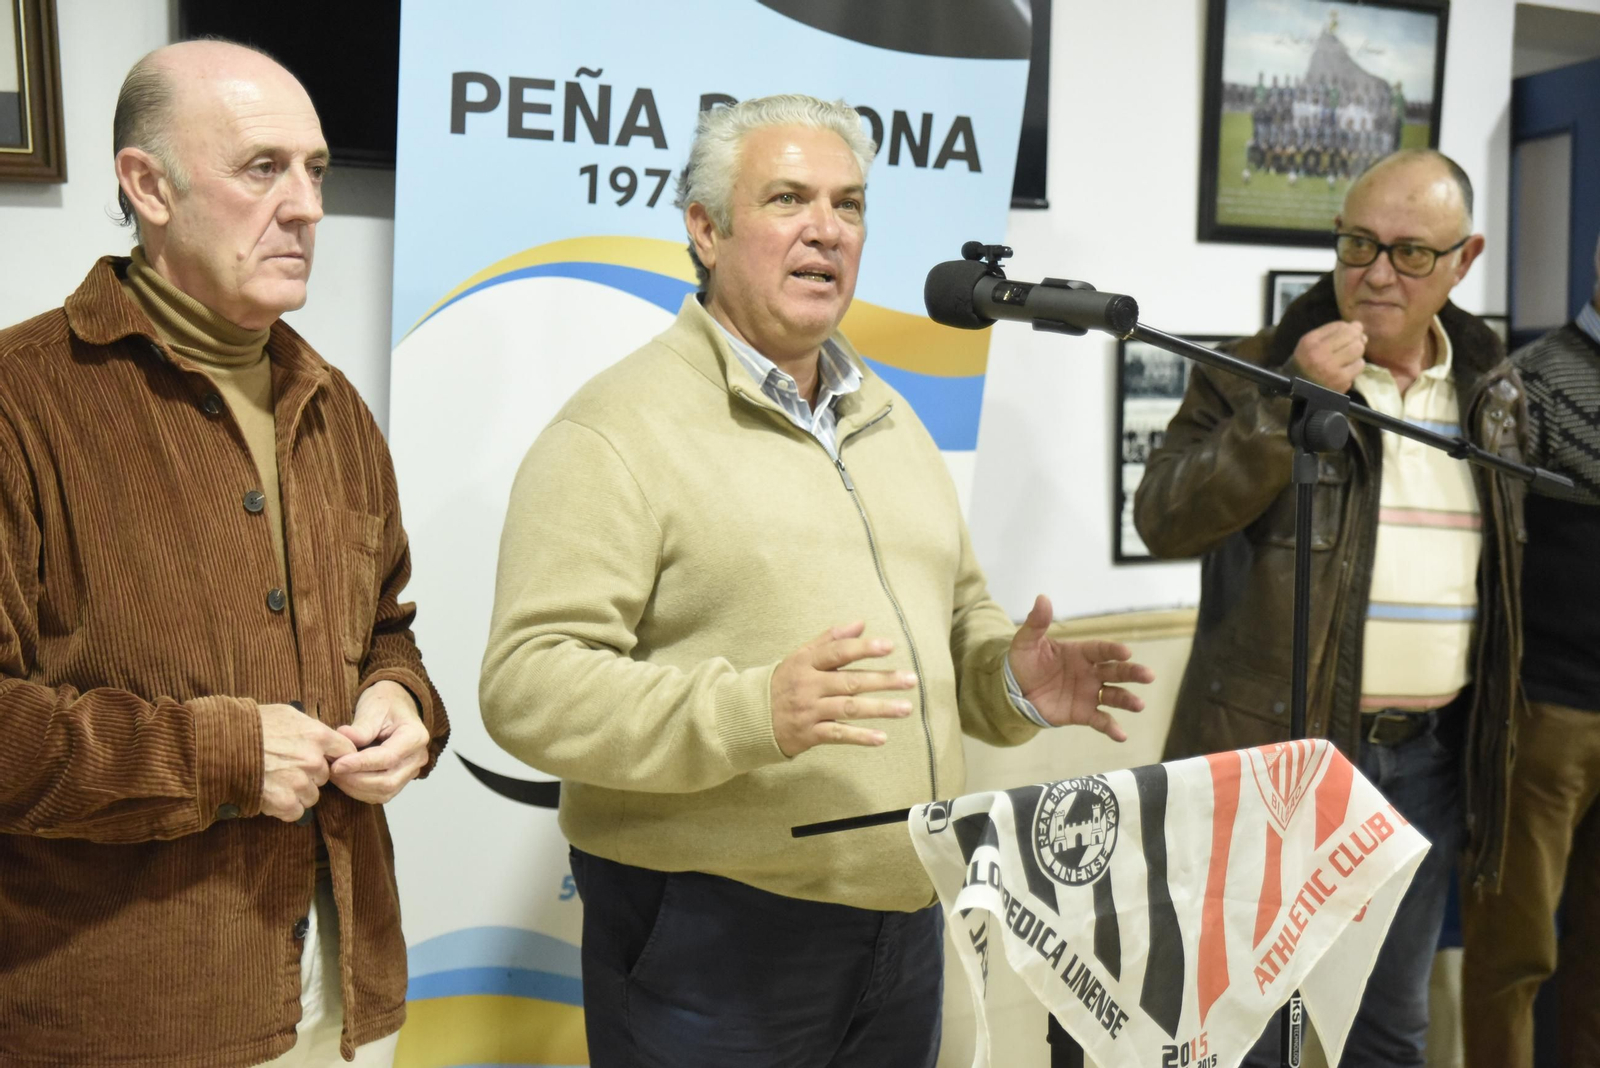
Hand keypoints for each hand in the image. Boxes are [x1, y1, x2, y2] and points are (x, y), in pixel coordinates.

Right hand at [260, 703, 356, 822]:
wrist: (219, 746)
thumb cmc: (249, 726)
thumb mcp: (285, 714)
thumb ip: (309, 726)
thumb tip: (321, 737)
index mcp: (317, 736)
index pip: (346, 750)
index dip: (336, 756)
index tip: (328, 760)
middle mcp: (313, 761)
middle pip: (324, 776)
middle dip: (309, 774)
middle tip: (286, 768)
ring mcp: (300, 783)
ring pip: (311, 795)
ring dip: (298, 793)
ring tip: (275, 782)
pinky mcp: (285, 802)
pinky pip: (296, 811)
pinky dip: (285, 808)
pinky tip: (270, 795)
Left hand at [329, 681, 430, 804]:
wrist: (395, 706)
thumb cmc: (385, 704)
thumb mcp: (373, 708)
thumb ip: (361, 727)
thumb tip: (343, 738)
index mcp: (415, 736)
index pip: (388, 758)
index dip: (360, 764)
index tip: (336, 764)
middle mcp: (417, 757)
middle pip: (387, 780)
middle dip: (355, 780)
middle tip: (331, 770)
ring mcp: (411, 771)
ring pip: (383, 792)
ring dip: (355, 787)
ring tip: (334, 774)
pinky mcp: (400, 780)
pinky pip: (380, 794)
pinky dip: (359, 790)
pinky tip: (344, 778)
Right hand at [770, 622, 916, 756]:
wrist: (750, 716)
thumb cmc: (784, 683)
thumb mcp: (800, 656)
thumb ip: (830, 639)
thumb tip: (861, 624)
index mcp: (806, 662)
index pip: (838, 652)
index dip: (863, 648)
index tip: (889, 646)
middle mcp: (808, 685)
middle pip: (850, 681)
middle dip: (882, 681)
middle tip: (910, 680)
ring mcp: (808, 710)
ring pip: (848, 708)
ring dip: (879, 708)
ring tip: (905, 708)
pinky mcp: (809, 734)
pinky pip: (838, 735)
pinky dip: (860, 737)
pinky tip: (881, 737)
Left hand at [1007, 595, 1153, 740]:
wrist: (1014, 692)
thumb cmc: (1024, 663)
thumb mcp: (1026, 642)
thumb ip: (1036, 623)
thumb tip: (1042, 598)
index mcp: (1080, 653)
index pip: (1101, 650)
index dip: (1113, 651)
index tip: (1126, 652)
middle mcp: (1090, 672)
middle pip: (1116, 671)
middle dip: (1133, 673)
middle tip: (1149, 675)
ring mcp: (1089, 693)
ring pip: (1114, 696)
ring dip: (1127, 700)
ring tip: (1139, 705)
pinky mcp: (1083, 713)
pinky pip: (1100, 720)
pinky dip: (1111, 728)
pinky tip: (1121, 735)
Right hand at [1291, 319, 1367, 393]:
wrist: (1298, 390)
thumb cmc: (1306, 362)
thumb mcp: (1310, 342)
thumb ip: (1332, 331)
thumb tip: (1359, 326)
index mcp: (1311, 342)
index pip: (1340, 326)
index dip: (1350, 328)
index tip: (1350, 332)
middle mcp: (1320, 355)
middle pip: (1352, 337)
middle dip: (1356, 339)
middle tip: (1351, 345)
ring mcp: (1331, 370)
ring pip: (1358, 350)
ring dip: (1356, 352)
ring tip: (1347, 357)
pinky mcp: (1341, 382)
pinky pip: (1359, 366)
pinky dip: (1356, 365)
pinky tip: (1347, 368)